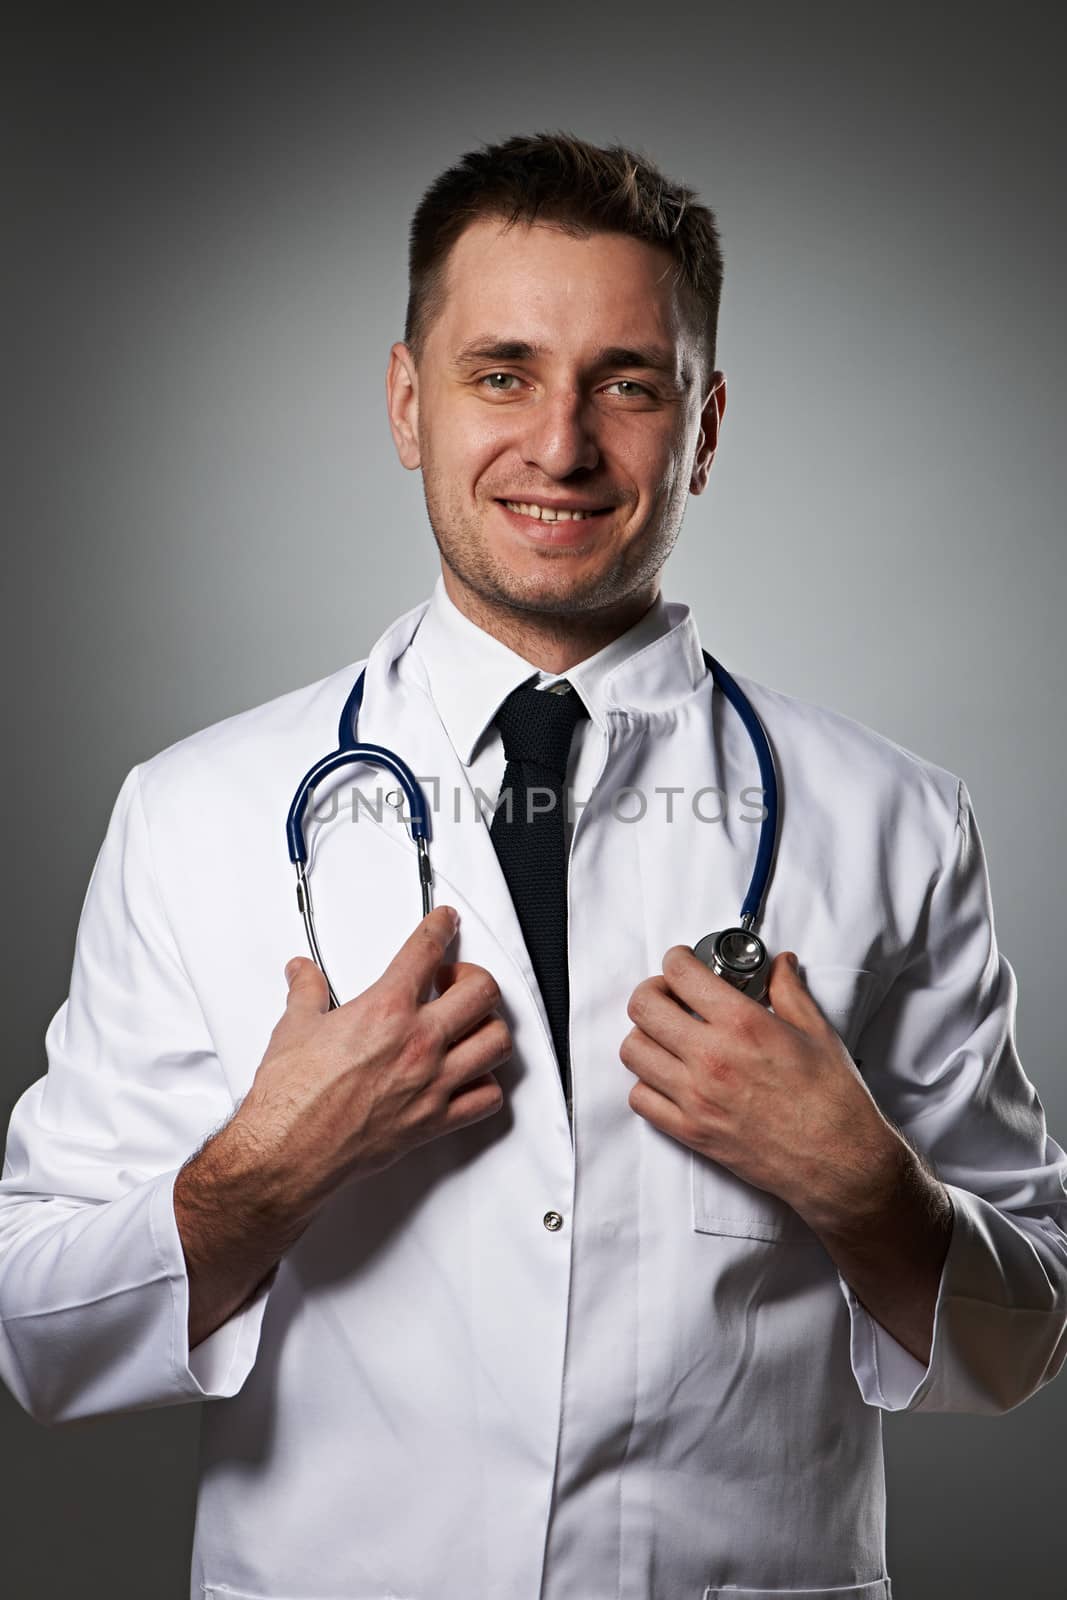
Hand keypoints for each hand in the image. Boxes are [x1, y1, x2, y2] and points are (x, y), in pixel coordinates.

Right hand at [237, 907, 509, 1213]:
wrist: (287, 1152)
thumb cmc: (291, 1097)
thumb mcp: (294, 1027)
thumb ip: (306, 992)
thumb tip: (303, 974)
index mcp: (385, 1011)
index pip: (426, 950)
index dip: (440, 927)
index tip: (445, 921)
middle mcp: (418, 1043)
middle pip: (482, 992)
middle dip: (473, 976)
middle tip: (453, 980)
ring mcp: (433, 1083)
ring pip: (496, 1042)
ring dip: (487, 1026)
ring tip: (467, 1023)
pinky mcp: (434, 1121)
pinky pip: (487, 1099)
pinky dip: (486, 1084)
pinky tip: (469, 1075)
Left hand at [620, 946, 897, 1229]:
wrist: (839, 1163)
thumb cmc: (833, 1099)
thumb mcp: (818, 1032)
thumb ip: (790, 991)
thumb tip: (780, 965)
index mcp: (742, 1024)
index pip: (680, 973)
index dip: (676, 959)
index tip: (682, 962)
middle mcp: (711, 1057)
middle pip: (643, 1008)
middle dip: (652, 991)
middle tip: (670, 995)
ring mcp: (695, 1097)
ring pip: (633, 1051)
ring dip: (645, 1036)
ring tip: (668, 1036)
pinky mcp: (691, 1131)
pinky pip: (641, 1099)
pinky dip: (647, 1083)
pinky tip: (669, 1077)